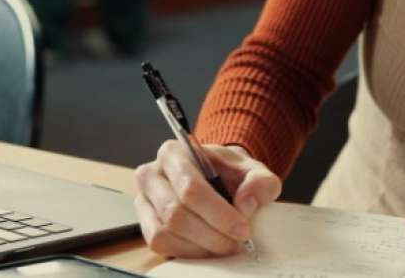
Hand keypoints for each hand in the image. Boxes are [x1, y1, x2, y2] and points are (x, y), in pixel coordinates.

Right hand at [135, 141, 281, 257]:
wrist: (217, 178)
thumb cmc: (229, 173)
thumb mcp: (252, 170)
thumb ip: (260, 181)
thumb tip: (245, 203)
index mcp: (174, 153)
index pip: (190, 188)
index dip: (218, 214)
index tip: (243, 229)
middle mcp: (152, 174)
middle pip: (176, 213)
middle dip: (211, 234)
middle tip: (236, 242)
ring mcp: (144, 200)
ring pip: (165, 232)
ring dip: (199, 246)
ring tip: (224, 244)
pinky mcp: (145, 223)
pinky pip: (160, 244)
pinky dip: (187, 251)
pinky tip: (207, 247)